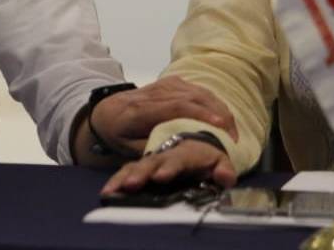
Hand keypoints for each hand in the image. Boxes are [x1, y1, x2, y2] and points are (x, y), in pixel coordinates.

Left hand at [89, 77, 236, 156]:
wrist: (105, 110)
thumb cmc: (117, 133)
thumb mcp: (127, 147)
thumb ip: (150, 148)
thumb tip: (175, 154)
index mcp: (140, 110)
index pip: (175, 107)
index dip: (199, 115)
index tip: (219, 126)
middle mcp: (154, 93)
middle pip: (192, 97)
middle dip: (217, 114)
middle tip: (233, 136)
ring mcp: (165, 84)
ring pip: (198, 92)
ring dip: (219, 109)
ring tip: (232, 130)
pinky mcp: (172, 82)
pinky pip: (197, 89)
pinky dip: (213, 103)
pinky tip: (222, 117)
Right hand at [101, 140, 236, 195]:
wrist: (193, 143)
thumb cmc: (205, 156)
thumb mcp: (219, 161)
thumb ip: (224, 169)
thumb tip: (226, 176)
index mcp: (185, 153)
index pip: (178, 159)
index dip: (170, 167)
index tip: (162, 176)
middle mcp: (165, 155)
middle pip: (152, 162)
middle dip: (141, 173)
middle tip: (132, 184)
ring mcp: (152, 161)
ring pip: (136, 166)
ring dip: (125, 177)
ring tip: (113, 190)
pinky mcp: (143, 168)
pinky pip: (127, 172)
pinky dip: (117, 180)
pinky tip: (107, 191)